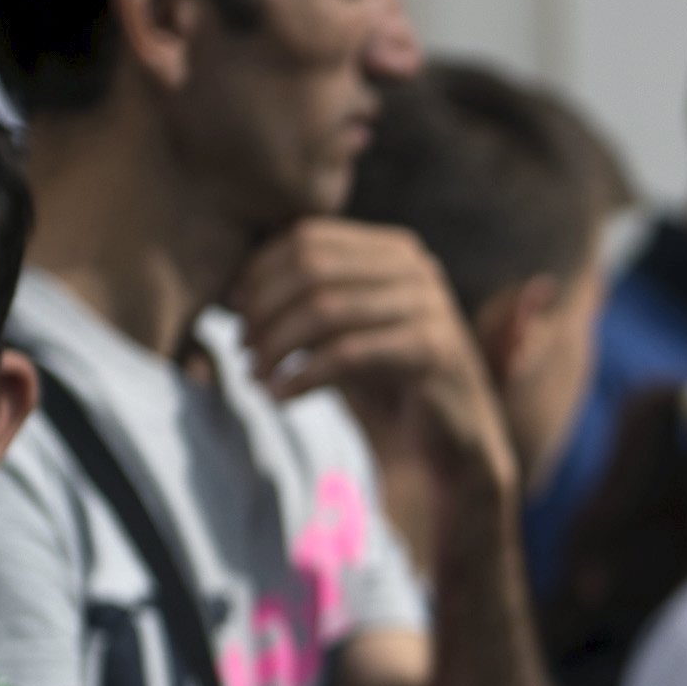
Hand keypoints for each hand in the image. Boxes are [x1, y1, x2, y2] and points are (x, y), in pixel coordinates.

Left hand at [231, 219, 512, 503]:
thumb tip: (237, 291)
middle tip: (243, 349)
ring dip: (278, 345)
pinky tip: (281, 398)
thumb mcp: (344, 334)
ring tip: (257, 377)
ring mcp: (428, 305)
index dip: (261, 273)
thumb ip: (308, 304)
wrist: (451, 446)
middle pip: (312, 268)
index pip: (308, 239)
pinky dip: (304, 376)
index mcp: (393, 251)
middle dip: (266, 309)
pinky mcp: (433, 349)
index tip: (235, 314)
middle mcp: (416, 267)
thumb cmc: (390, 388)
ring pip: (326, 309)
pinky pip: (349, 352)